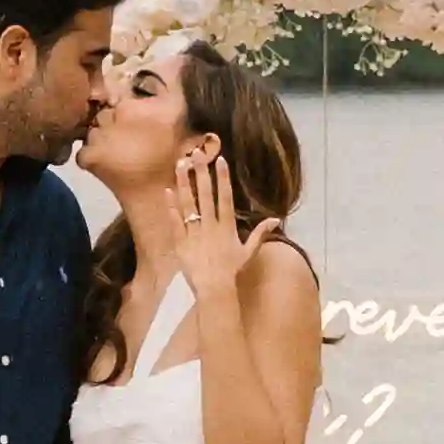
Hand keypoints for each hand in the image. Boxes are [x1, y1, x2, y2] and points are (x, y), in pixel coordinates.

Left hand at [171, 132, 268, 305]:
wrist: (214, 289)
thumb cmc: (232, 270)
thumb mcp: (248, 251)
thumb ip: (260, 233)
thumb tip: (275, 219)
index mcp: (227, 226)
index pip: (225, 198)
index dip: (222, 179)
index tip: (219, 161)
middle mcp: (210, 226)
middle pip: (205, 195)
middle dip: (200, 173)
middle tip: (196, 154)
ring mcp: (194, 233)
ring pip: (188, 205)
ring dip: (183, 184)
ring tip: (179, 166)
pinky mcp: (181, 242)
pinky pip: (176, 222)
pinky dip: (171, 208)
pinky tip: (167, 192)